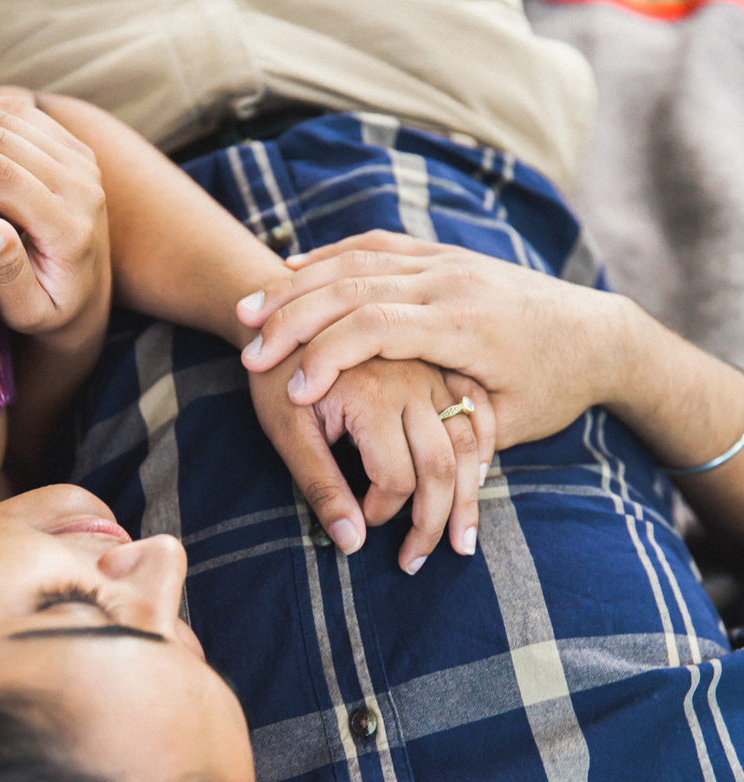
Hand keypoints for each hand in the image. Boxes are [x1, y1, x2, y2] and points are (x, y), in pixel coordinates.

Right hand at [0, 86, 110, 336]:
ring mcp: (83, 165)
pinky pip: (27, 116)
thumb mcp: (29, 311)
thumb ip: (11, 276)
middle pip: (8, 139)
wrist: (92, 296)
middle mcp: (83, 189)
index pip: (7, 176)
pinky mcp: (77, 151)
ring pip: (15, 120)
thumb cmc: (51, 308)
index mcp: (69, 229)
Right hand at [234, 230, 625, 447]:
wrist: (600, 333)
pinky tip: (288, 275)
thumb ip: (448, 434)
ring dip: (296, 286)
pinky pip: (370, 246)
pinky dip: (325, 260)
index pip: (378, 324)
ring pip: (354, 260)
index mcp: (467, 324)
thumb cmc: (555, 388)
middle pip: (353, 286)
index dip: (328, 354)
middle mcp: (451, 282)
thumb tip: (390, 468)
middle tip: (249, 353)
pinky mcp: (439, 256)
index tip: (294, 390)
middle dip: (293, 318)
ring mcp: (443, 262)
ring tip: (248, 312)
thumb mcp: (511, 423)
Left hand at [251, 352, 492, 571]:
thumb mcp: (285, 431)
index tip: (360, 520)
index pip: (396, 476)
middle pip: (442, 464)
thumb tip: (352, 544)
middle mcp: (412, 379)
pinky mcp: (443, 367)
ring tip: (460, 543)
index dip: (381, 512)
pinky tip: (475, 485)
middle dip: (432, 522)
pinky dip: (483, 453)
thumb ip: (319, 486)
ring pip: (469, 443)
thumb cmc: (277, 378)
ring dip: (467, 498)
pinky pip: (478, 413)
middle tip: (414, 562)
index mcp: (370, 394)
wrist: (287, 313)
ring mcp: (433, 371)